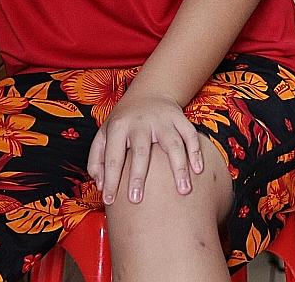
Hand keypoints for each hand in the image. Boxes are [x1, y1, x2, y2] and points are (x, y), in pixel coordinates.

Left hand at [87, 92, 204, 204]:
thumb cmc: (124, 121)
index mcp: (119, 126)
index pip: (113, 156)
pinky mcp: (179, 118)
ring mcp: (162, 120)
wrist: (148, 93)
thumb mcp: (104, 134)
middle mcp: (140, 122)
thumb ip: (97, 159)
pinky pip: (190, 135)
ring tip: (183, 191)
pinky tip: (198, 170)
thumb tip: (100, 185)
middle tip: (136, 199)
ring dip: (178, 167)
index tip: (110, 201)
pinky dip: (195, 152)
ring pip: (172, 143)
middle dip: (138, 176)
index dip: (110, 179)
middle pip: (140, 150)